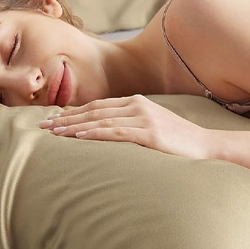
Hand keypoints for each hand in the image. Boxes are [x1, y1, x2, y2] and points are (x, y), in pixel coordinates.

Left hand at [39, 95, 210, 158]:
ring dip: (74, 127)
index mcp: (135, 102)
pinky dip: (96, 133)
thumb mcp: (151, 128)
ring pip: (100, 120)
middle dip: (66, 118)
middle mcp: (137, 105)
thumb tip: (105, 135)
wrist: (206, 146)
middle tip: (43, 126)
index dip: (73, 112)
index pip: (96, 106)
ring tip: (54, 133)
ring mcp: (144, 118)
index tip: (53, 119)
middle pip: (93, 111)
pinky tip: (79, 136)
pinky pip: (116, 132)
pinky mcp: (150, 133)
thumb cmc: (177, 142)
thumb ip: (129, 126)